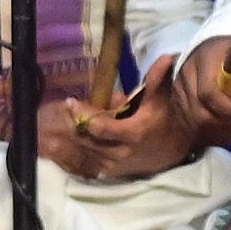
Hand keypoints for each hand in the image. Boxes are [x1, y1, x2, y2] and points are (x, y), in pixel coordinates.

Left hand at [41, 90, 191, 180]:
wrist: (175, 151)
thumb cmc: (165, 121)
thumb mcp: (160, 101)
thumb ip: (157, 80)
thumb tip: (165, 57)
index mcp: (132, 133)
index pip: (100, 126)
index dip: (83, 114)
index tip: (70, 101)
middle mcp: (121, 152)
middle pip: (87, 140)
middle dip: (72, 125)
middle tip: (59, 111)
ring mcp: (114, 165)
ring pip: (84, 152)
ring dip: (70, 138)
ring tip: (54, 124)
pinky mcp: (111, 172)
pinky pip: (87, 163)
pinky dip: (74, 152)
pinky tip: (61, 143)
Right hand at [164, 38, 230, 146]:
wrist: (223, 56)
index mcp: (204, 59)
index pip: (208, 92)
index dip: (225, 106)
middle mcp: (185, 73)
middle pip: (198, 112)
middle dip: (221, 119)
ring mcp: (178, 88)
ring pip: (193, 121)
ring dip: (215, 126)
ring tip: (230, 117)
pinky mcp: (176, 101)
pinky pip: (190, 124)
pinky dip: (207, 129)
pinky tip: (219, 121)